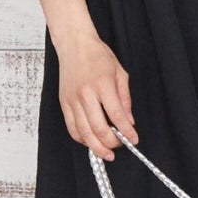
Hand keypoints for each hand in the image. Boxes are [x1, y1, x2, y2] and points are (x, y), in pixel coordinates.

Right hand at [56, 32, 138, 158]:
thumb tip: (129, 121)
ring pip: (83, 132)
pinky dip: (81, 139)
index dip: (126, 131)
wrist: (74, 44)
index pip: (116, 115)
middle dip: (111, 142)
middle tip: (119, 146)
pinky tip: (90, 142)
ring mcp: (72, 99)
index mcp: (102, 84)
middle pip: (98, 128)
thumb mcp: (119, 73)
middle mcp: (85, 93)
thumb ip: (125, 99)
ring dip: (96, 146)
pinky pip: (71, 127)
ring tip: (106, 153)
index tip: (133, 139)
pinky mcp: (64, 103)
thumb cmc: (97, 55)